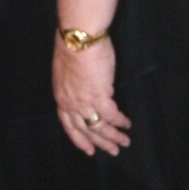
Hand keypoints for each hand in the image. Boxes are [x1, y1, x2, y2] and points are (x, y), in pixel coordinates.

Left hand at [52, 32, 130, 156]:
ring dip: (113, 137)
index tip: (88, 150)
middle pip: (86, 131)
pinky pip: (112, 116)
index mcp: (61, 97)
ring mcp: (84, 103)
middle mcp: (70, 104)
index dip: (79, 139)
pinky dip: (121, 121)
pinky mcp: (99, 97)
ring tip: (124, 142)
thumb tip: (91, 88)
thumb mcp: (69, 71)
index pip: (69, 125)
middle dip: (100, 143)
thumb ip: (77, 85)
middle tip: (112, 151)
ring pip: (99, 128)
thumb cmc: (72, 46)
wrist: (78, 38)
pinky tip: (127, 124)